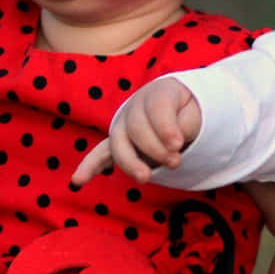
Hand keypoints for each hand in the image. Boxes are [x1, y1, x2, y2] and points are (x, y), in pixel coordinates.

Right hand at [71, 78, 201, 184]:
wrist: (180, 110)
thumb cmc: (189, 113)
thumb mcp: (196, 113)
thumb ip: (185, 124)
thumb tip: (170, 144)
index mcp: (158, 92)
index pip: (156, 108)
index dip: (164, 127)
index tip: (177, 144)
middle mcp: (135, 106)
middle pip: (136, 127)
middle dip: (155, 148)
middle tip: (175, 162)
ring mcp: (124, 125)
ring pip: (119, 143)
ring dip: (131, 163)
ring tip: (146, 177)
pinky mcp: (118, 144)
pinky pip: (100, 155)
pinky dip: (90, 167)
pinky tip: (78, 180)